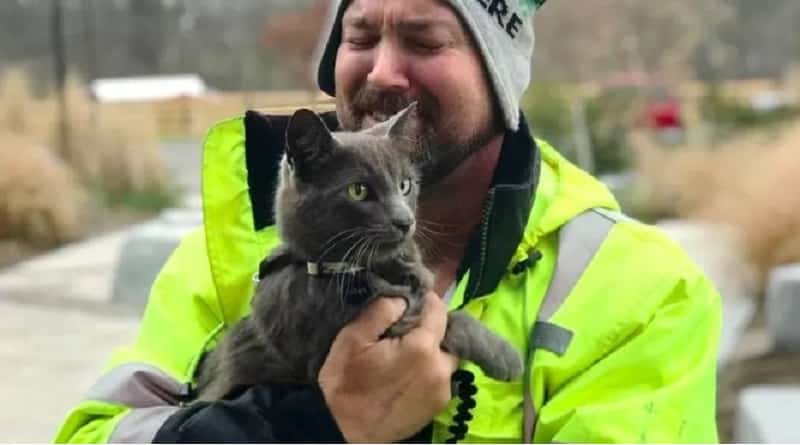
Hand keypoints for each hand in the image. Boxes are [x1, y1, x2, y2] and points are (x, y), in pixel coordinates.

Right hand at [318, 292, 457, 442]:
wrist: (342, 429)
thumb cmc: (345, 382)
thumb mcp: (353, 338)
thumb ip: (381, 311)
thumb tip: (403, 298)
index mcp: (421, 348)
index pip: (439, 311)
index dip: (427, 301)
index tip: (414, 300)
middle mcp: (440, 369)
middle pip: (447, 336)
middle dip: (431, 329)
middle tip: (407, 331)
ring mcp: (442, 390)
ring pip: (446, 358)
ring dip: (432, 351)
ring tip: (406, 354)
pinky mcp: (439, 406)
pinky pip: (441, 378)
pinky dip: (430, 371)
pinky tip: (408, 374)